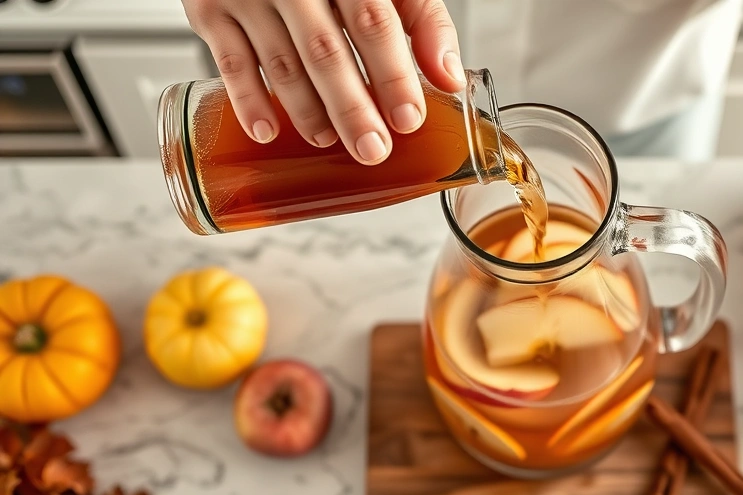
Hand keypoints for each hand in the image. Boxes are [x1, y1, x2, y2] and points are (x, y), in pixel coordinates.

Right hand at [181, 0, 465, 164]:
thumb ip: (424, 21)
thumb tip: (450, 78)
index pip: (374, 22)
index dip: (392, 74)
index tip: (408, 118)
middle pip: (326, 50)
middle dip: (351, 107)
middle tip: (372, 149)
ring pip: (281, 61)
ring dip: (307, 110)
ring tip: (330, 140)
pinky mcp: (210, 7)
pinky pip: (229, 61)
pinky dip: (248, 100)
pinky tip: (267, 130)